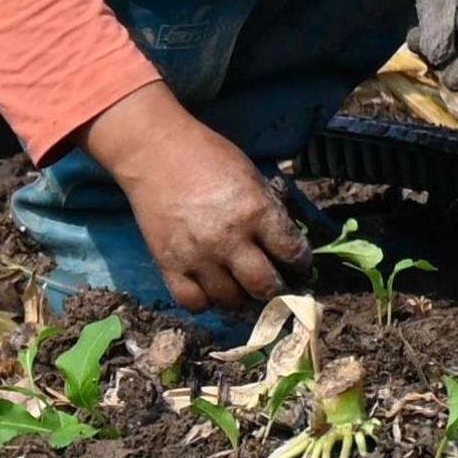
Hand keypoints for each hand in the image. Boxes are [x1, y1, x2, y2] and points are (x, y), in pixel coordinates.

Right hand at [76, 85, 300, 318]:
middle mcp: (229, 240)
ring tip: (243, 287)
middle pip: (264, 286)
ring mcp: (198, 258)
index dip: (302, 263)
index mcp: (256, 212)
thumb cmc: (208, 158)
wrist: (156, 154)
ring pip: (231, 301)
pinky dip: (207, 301)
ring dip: (242, 297)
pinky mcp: (169, 267)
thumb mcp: (252, 176)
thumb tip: (285, 242)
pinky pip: (194, 302)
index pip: (292, 253)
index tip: (300, 266)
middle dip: (277, 288)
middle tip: (276, 283)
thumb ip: (268, 211)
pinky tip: (212, 289)